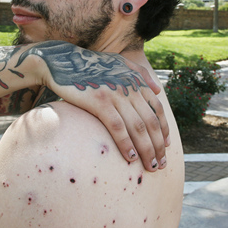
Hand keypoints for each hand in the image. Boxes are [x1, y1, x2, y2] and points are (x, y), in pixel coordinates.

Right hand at [17, 41, 169, 171]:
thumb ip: (139, 73)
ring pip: (138, 127)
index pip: (156, 109)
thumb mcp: (118, 61)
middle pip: (150, 122)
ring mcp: (115, 95)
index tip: (165, 146)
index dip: (163, 129)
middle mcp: (129, 88)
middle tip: (160, 164)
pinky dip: (126, 144)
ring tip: (150, 166)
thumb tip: (157, 90)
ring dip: (147, 150)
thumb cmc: (89, 65)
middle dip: (158, 146)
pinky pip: (118, 127)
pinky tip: (130, 158)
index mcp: (135, 81)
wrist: (62, 61)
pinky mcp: (99, 102)